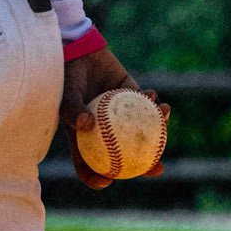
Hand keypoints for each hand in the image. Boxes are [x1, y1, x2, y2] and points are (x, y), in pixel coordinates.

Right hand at [59, 45, 170, 189]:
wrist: (77, 49)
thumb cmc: (66, 75)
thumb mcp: (65, 94)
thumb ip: (73, 111)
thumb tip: (88, 126)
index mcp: (87, 137)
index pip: (90, 164)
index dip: (97, 178)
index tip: (107, 181)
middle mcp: (106, 130)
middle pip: (127, 155)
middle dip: (146, 166)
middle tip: (158, 168)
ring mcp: (122, 115)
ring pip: (143, 129)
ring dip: (159, 129)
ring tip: (165, 120)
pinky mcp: (131, 96)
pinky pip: (146, 103)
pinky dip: (153, 102)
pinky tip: (155, 97)